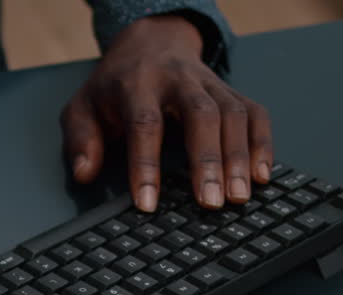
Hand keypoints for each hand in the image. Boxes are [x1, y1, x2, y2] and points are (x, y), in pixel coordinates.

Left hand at [61, 14, 273, 210]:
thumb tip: (84, 173)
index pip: (144, 124)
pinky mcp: (231, 91)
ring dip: (238, 157)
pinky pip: (254, 113)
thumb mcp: (83, 107)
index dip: (146, 165)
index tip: (147, 203)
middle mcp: (178, 79)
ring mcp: (209, 83)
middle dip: (207, 160)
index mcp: (137, 83)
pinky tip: (262, 175)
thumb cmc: (116, 86)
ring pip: (232, 114)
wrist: (151, 42)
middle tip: (212, 202)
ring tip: (238, 197)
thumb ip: (80, 140)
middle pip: (200, 115)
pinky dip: (262, 143)